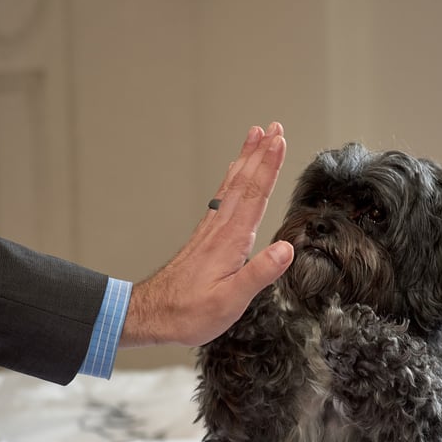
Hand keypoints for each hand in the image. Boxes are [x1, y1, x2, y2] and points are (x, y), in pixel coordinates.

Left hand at [120, 123, 293, 347]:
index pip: (255, 195)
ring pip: (232, 184)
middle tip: (274, 128)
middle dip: (261, 152)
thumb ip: (259, 273)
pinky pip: (223, 196)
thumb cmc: (190, 311)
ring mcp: (211, 229)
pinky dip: (233, 177)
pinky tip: (235, 173)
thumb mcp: (230, 301)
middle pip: (244, 181)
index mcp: (231, 240)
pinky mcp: (206, 236)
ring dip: (246, 159)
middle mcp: (220, 228)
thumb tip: (286, 250)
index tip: (280, 141)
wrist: (154, 314)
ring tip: (256, 137)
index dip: (269, 166)